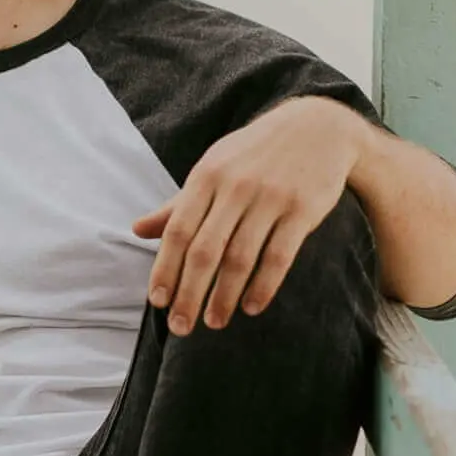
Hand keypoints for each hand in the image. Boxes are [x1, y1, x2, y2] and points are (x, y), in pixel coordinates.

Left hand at [133, 96, 363, 333]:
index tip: (158, 302)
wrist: (318, 127)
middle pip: (205, 251)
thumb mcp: (213, 168)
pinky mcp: (302, 209)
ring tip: (215, 322)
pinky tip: (252, 307)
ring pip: (241, 258)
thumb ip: (178, 204)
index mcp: (207, 177)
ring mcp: (270, 198)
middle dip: (190, 294)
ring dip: (225, 296)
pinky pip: (279, 256)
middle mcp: (235, 187)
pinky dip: (263, 286)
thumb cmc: (255, 154)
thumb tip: (137, 230)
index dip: (166, 270)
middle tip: (181, 328)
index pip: (178, 232)